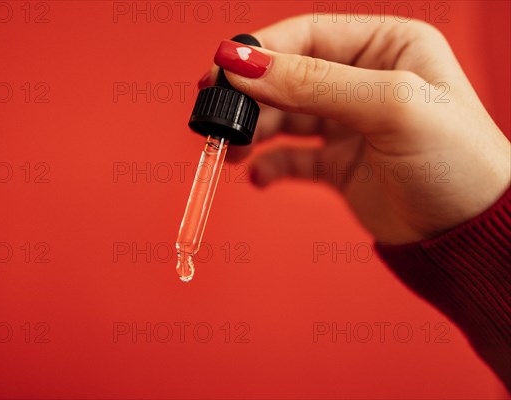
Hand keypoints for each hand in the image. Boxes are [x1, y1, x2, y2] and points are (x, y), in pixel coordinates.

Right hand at [200, 15, 510, 243]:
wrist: (471, 234)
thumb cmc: (456, 162)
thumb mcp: (387, 107)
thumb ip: (312, 82)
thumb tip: (244, 63)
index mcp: (386, 46)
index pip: (307, 36)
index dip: (260, 52)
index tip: (221, 72)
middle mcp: (364, 80)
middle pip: (287, 76)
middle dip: (250, 97)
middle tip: (217, 118)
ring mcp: (349, 123)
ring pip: (284, 117)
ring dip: (253, 132)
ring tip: (229, 150)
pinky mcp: (339, 163)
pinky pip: (293, 157)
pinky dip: (271, 164)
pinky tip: (258, 175)